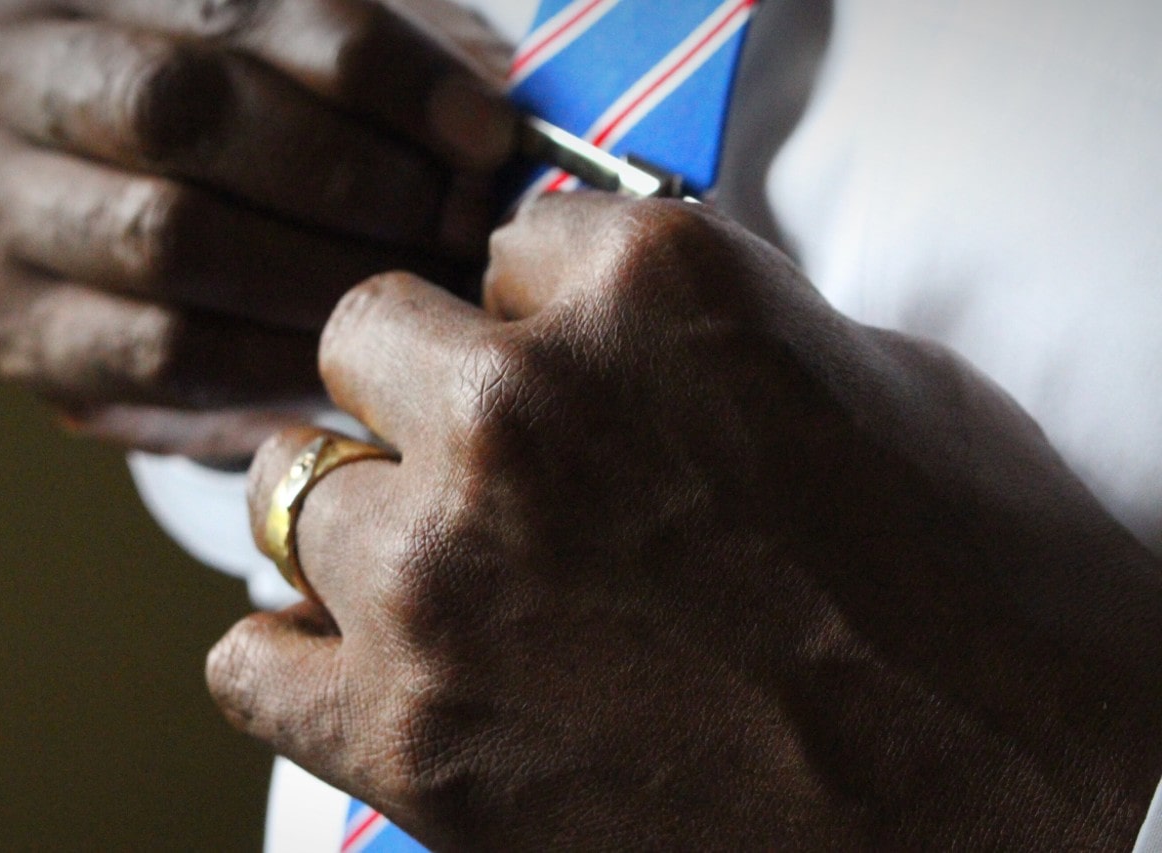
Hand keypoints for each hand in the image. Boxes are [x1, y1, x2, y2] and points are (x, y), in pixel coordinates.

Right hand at [0, 0, 516, 455]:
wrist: (154, 219)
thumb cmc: (255, 126)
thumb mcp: (306, 64)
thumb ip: (388, 72)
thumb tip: (507, 138)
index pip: (237, 10)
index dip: (382, 75)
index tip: (489, 136)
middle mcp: (0, 84)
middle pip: (184, 112)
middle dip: (353, 175)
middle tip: (462, 226)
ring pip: (175, 240)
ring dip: (331, 274)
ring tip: (432, 292)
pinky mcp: (26, 336)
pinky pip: (169, 355)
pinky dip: (283, 358)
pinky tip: (360, 354)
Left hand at [214, 193, 1161, 847]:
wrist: (1010, 801)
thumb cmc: (969, 585)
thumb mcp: (846, 367)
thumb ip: (675, 319)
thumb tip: (571, 309)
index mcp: (640, 291)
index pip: (499, 249)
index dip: (536, 321)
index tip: (570, 377)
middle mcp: (522, 412)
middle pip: (363, 345)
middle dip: (422, 399)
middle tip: (494, 472)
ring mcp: (448, 575)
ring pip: (281, 489)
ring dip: (355, 520)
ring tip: (441, 574)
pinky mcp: (412, 735)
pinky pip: (248, 660)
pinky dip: (294, 658)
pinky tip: (371, 670)